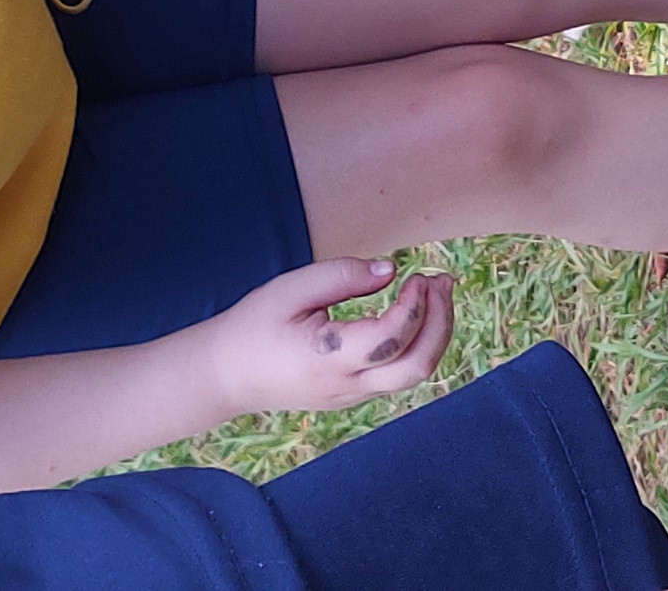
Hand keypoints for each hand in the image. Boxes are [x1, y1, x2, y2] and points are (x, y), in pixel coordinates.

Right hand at [196, 258, 454, 416]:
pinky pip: (398, 376)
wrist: (226, 375)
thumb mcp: (290, 289)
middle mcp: (347, 386)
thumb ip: (341, 276)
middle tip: (441, 281)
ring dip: (434, 334)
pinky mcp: (353, 396)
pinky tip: (415, 314)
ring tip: (436, 293)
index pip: (391, 339)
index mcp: (328, 359)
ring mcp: (353, 396)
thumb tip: (390, 270)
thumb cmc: (254, 326)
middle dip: (441, 323)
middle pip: (417, 367)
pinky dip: (417, 344)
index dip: (414, 306)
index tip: (415, 275)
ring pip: (413, 375)